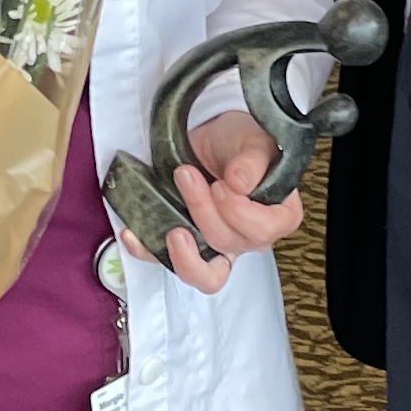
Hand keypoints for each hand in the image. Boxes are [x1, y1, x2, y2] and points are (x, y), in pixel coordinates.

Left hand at [127, 109, 304, 294]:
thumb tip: (240, 182)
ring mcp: (215, 246)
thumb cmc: (239, 142)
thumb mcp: (253, 141)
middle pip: (227, 244)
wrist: (212, 138)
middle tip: (188, 176)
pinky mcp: (185, 243)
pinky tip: (133, 234)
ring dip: (183, 250)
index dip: (240, 214)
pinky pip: (164, 261)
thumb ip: (253, 160)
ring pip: (203, 272)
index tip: (224, 186)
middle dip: (202, 210)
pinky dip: (147, 251)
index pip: (263, 232)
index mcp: (276, 216)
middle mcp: (247, 237)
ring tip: (171, 227)